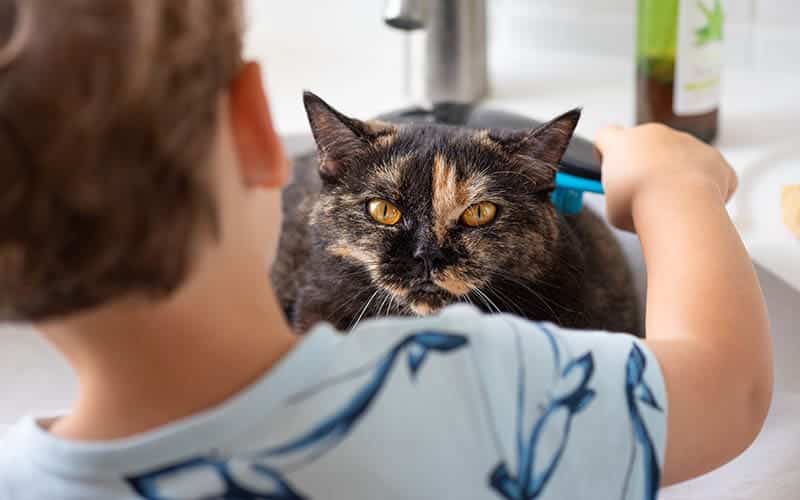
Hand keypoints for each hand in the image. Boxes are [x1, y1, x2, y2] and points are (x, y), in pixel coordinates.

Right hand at [595, 124, 737, 231]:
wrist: (678, 207)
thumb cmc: (639, 206)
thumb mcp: (610, 205)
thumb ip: (618, 193)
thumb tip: (628, 199)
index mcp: (623, 142)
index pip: (607, 135)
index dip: (608, 151)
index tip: (612, 166)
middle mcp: (655, 134)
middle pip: (647, 143)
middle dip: (645, 163)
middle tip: (643, 192)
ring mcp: (687, 142)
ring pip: (679, 154)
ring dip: (676, 172)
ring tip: (672, 203)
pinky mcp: (713, 157)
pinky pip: (708, 169)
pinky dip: (705, 184)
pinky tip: (696, 204)